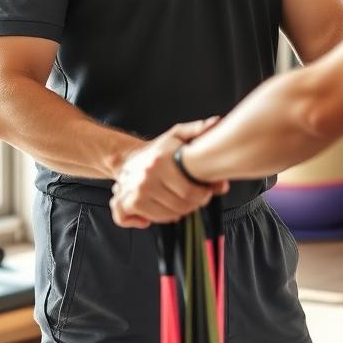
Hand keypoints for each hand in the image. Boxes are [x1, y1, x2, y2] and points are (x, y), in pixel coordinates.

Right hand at [110, 118, 228, 229]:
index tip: (206, 192)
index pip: (190, 192)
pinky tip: (159, 210)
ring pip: (167, 216)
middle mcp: (147, 178)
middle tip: (196, 198)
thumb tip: (216, 122)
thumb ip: (197, 130)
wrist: (126, 159)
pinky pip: (148, 220)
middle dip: (193, 205)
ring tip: (181, 202)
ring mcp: (136, 193)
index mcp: (161, 161)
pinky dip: (155, 220)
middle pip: (181, 206)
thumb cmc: (156, 150)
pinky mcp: (127, 204)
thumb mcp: (176, 135)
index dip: (203, 196)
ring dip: (178, 213)